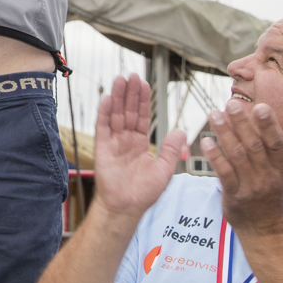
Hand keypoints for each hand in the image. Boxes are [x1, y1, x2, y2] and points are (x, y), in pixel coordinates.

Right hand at [91, 74, 186, 220]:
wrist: (127, 207)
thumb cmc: (144, 193)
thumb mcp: (164, 170)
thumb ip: (171, 150)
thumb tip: (180, 130)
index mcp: (141, 143)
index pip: (143, 117)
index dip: (144, 100)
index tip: (144, 83)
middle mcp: (126, 139)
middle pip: (129, 111)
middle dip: (131, 93)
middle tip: (133, 75)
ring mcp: (114, 142)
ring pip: (116, 114)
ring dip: (118, 97)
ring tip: (121, 79)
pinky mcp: (102, 148)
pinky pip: (103, 127)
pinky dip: (105, 112)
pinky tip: (108, 98)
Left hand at [203, 100, 282, 236]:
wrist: (267, 233)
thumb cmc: (280, 200)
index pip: (276, 144)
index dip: (269, 125)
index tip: (261, 106)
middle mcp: (268, 178)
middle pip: (254, 146)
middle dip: (242, 123)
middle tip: (230, 103)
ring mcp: (251, 187)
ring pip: (237, 156)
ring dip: (224, 134)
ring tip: (214, 114)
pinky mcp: (234, 196)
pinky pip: (223, 174)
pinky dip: (215, 157)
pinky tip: (206, 141)